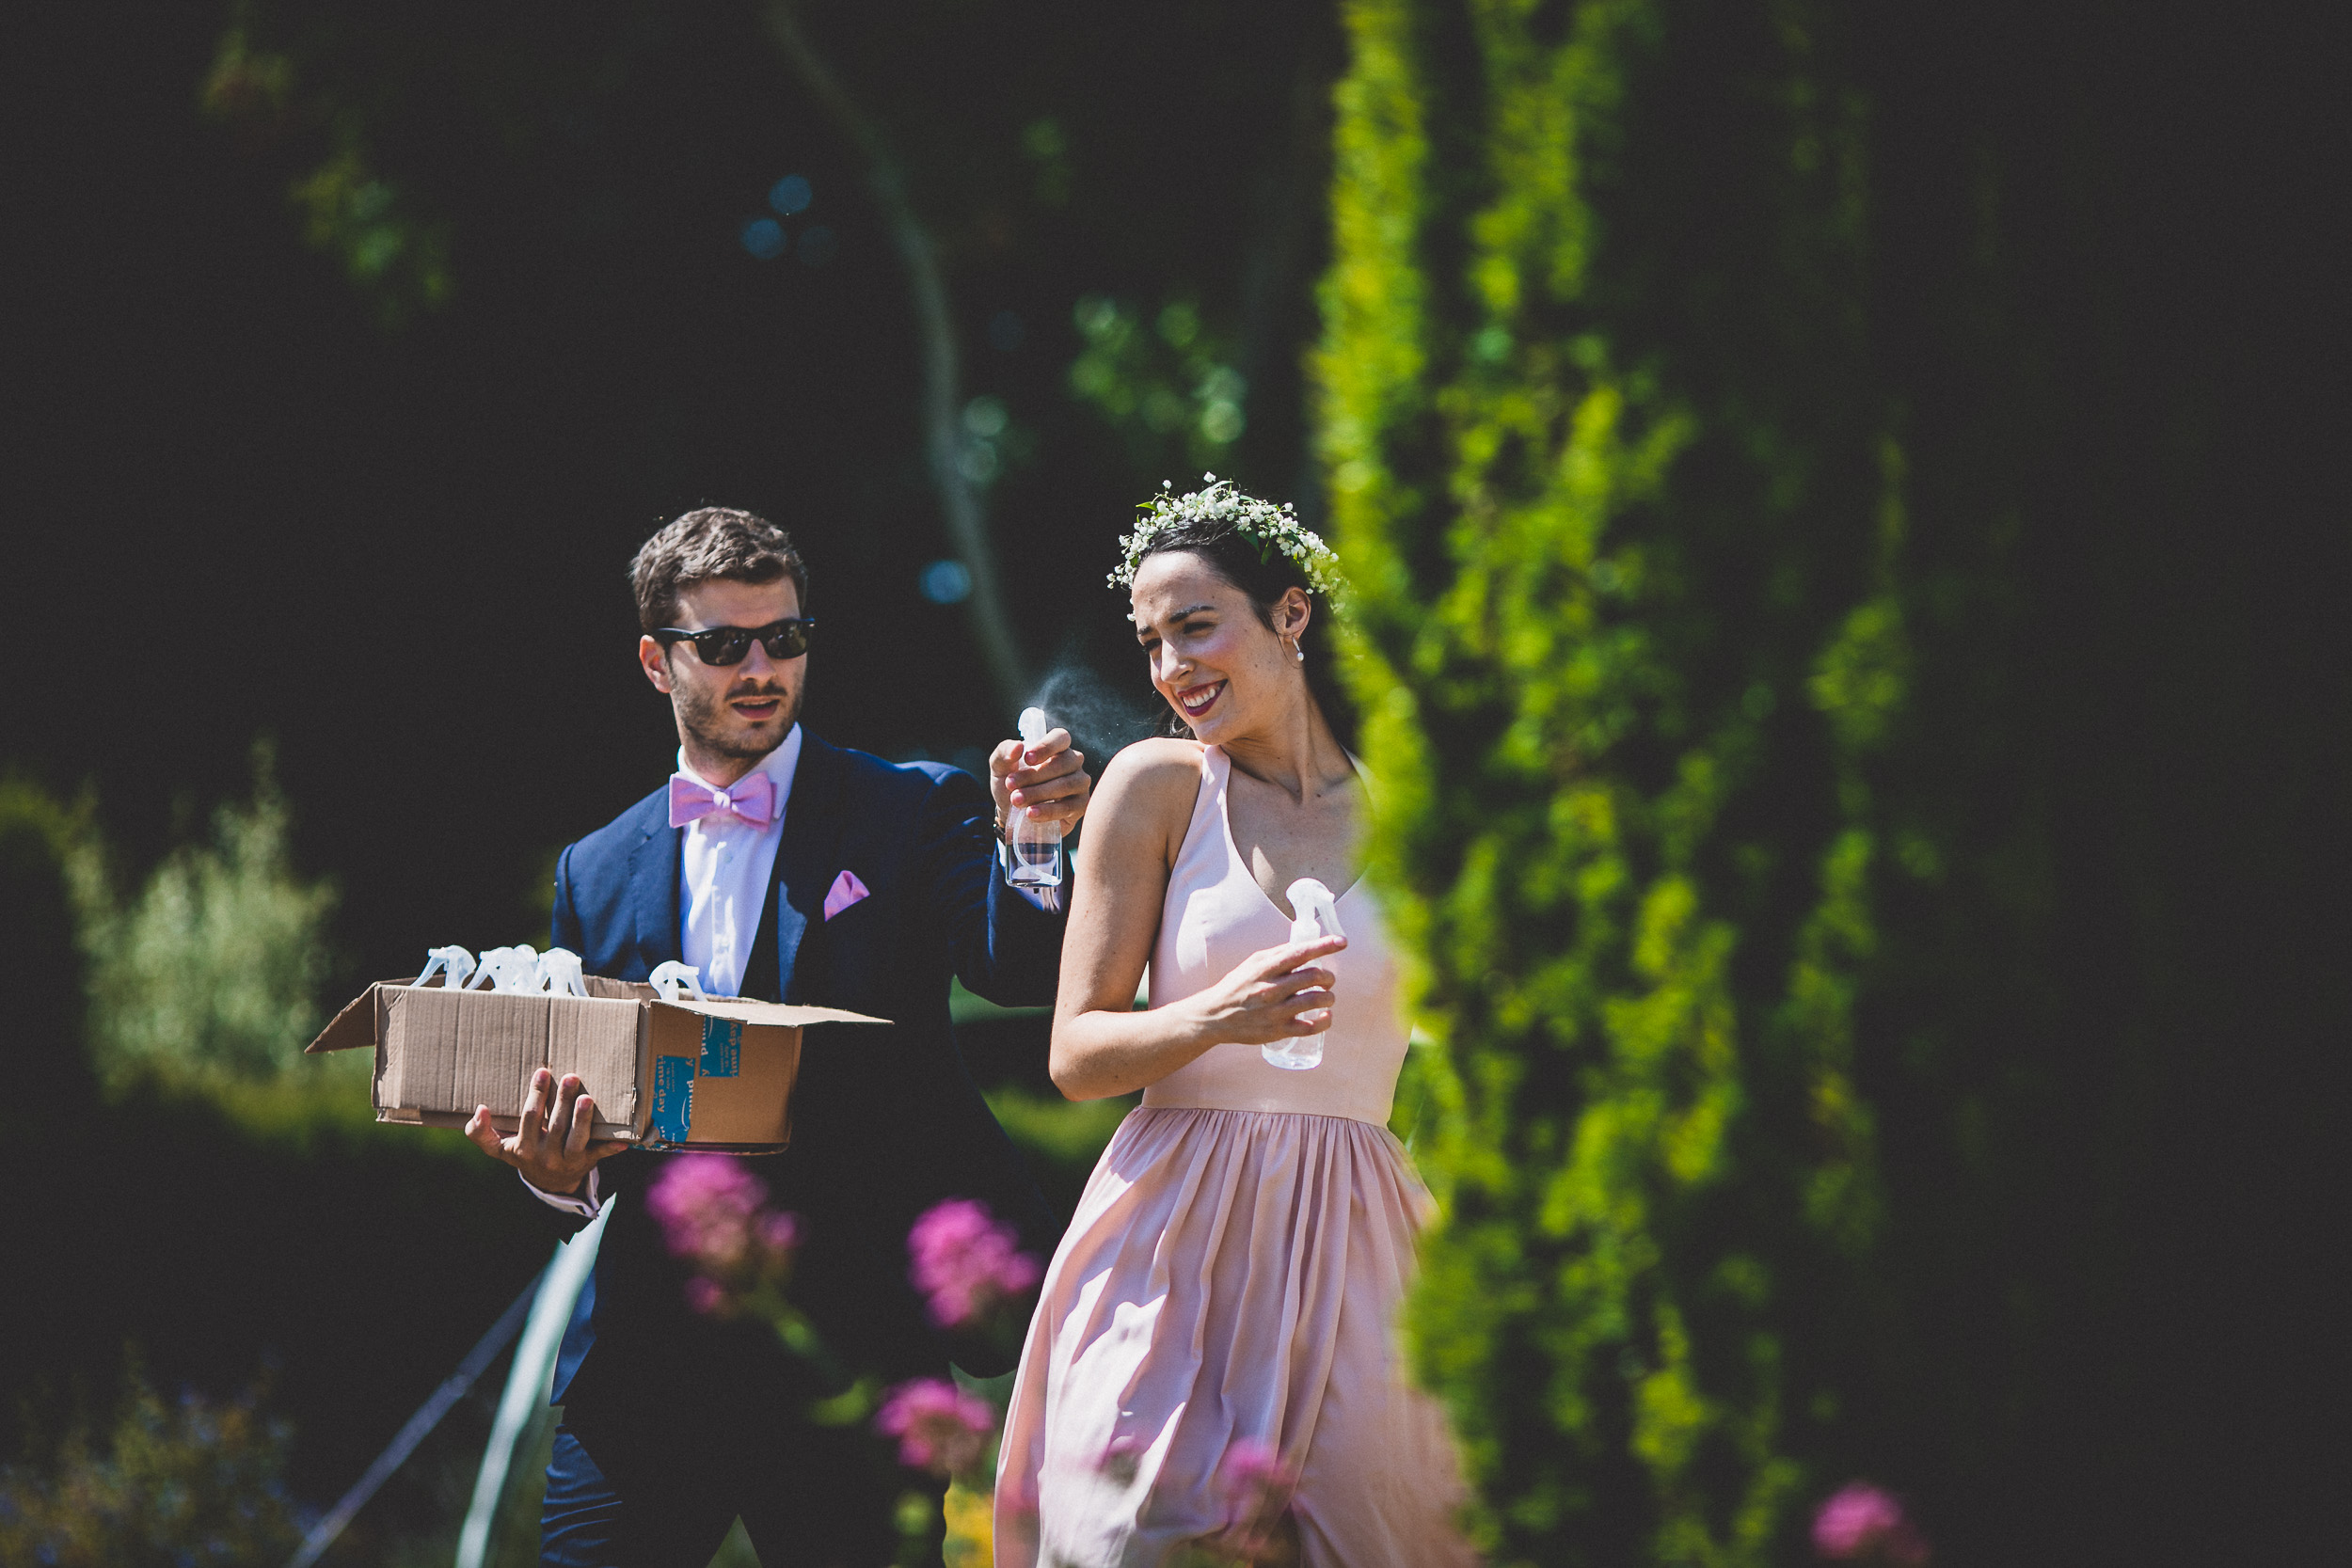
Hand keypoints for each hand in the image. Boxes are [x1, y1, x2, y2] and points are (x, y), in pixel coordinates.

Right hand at [465, 1068, 629, 1195]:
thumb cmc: (523, 1153)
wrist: (549, 1182)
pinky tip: (623, 1138)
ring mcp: (568, 1160)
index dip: (535, 1096)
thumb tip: (479, 1109)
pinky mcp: (587, 1162)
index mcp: (523, 1148)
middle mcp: (545, 1155)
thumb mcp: (498, 1148)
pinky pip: (600, 1154)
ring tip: (588, 1098)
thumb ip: (479, 1133)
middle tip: (571, 1076)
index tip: (542, 1072)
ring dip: (583, 1118)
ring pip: (577, 1139)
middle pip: (555, 1125)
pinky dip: (611, 1147)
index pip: (529, 1118)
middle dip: (562, 1100)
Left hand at [990, 726, 1090, 829]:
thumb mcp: (1000, 767)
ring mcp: (1080, 783)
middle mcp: (1073, 762)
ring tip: (1017, 801)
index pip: (1061, 737)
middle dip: (1034, 775)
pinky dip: (1048, 811)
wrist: (1012, 814)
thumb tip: (1018, 747)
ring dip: (1039, 793)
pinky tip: (1031, 814)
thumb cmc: (1011, 784)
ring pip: (1066, 785)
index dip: (1046, 747)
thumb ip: (1004, 753)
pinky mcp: (1080, 805)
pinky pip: (1068, 807)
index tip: (1026, 759)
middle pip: (1063, 763)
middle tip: (1011, 785)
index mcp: (1057, 746)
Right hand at [1178, 934, 1345, 1045]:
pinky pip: (1310, 1028)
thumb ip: (1277, 955)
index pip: (1300, 953)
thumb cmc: (1236, 987)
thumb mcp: (1252, 963)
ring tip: (1327, 996)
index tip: (1341, 941)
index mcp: (1265, 968)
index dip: (1324, 946)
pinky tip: (1326, 1015)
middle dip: (1328, 976)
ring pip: (1315, 1000)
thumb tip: (1303, 946)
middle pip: (1313, 976)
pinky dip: (1324, 1021)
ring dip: (1329, 997)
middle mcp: (1271, 989)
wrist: (1214, 1017)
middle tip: (1328, 979)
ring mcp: (1275, 1012)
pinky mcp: (1278, 1031)